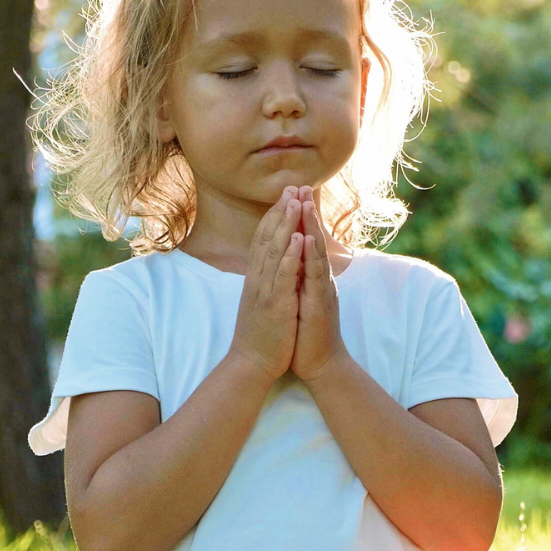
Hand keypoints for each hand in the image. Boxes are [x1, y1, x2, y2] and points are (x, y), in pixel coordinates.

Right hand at [228, 186, 303, 381]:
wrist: (252, 363)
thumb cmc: (260, 335)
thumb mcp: (261, 301)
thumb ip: (265, 280)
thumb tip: (271, 263)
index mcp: (256, 278)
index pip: (263, 239)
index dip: (274, 216)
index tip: (285, 195)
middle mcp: (257, 279)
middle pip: (268, 237)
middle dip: (280, 211)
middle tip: (291, 186)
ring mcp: (265, 290)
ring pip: (274, 251)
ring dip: (285, 224)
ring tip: (295, 201)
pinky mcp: (275, 304)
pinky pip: (283, 275)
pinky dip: (290, 255)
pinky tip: (299, 238)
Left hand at [290, 188, 350, 383]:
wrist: (321, 364)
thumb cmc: (308, 334)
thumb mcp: (300, 300)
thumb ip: (299, 279)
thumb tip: (291, 261)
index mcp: (311, 277)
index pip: (306, 241)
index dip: (300, 218)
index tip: (292, 193)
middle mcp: (318, 278)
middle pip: (313, 238)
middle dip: (306, 212)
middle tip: (301, 185)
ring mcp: (320, 289)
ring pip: (315, 252)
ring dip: (310, 226)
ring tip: (304, 202)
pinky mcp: (319, 303)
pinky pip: (313, 275)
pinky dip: (309, 256)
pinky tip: (305, 239)